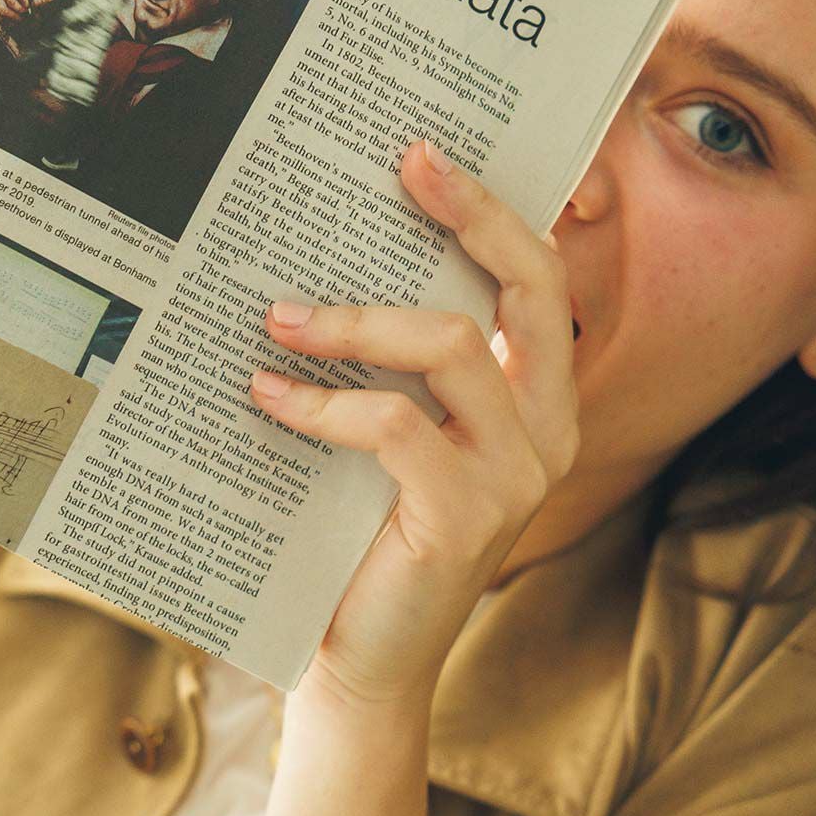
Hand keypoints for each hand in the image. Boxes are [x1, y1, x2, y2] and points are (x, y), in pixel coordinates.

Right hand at [0, 0, 53, 23]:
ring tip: (20, 21)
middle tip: (25, 15)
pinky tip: (12, 24)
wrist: (17, 17)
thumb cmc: (27, 7)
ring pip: (4, 10)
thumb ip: (41, 1)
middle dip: (19, 9)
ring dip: (14, 18)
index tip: (28, 6)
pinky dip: (7, 23)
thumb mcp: (35, 3)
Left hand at [249, 139, 578, 718]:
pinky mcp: (465, 516)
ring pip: (452, 346)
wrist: (359, 660)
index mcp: (537, 407)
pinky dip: (325, 404)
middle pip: (531, 291)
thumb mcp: (393, 443)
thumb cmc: (365, 542)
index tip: (426, 156)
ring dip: (356, 320)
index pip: (542, 286)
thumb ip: (401, 371)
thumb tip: (331, 256)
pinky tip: (269, 397)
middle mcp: (546, 435)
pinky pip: (396, 425)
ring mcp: (514, 478)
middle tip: (402, 166)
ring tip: (278, 317)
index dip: (496, 213)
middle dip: (471, 216)